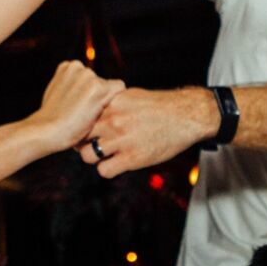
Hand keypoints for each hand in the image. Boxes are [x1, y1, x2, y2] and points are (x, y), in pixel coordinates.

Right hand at [28, 61, 123, 154]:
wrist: (47, 130)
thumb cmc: (51, 119)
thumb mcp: (57, 93)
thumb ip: (71, 85)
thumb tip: (83, 89)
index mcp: (67, 66)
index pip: (90, 78)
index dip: (88, 95)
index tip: (77, 107)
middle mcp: (79, 67)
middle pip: (101, 82)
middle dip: (96, 97)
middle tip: (81, 113)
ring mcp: (89, 77)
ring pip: (109, 87)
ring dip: (104, 101)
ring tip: (86, 114)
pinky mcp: (99, 88)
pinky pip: (119, 89)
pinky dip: (116, 101)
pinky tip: (100, 112)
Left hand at [77, 87, 215, 178]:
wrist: (186, 116)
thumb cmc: (160, 106)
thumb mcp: (132, 95)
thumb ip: (111, 102)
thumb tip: (94, 107)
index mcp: (112, 103)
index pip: (81, 116)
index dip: (81, 124)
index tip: (86, 129)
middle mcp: (113, 120)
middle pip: (80, 136)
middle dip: (82, 141)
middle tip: (92, 143)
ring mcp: (121, 140)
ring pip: (87, 155)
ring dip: (93, 156)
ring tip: (105, 154)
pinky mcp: (132, 158)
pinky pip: (104, 170)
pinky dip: (107, 169)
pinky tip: (116, 163)